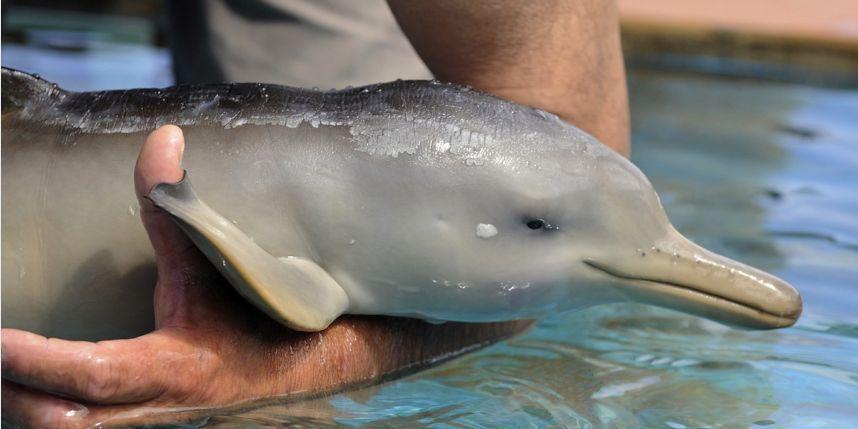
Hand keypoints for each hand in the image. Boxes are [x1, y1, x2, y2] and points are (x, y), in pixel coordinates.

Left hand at [2, 125, 531, 427]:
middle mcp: (155, 408)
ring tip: (5, 371)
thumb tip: (163, 138)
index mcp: (175, 368)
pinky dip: (45, 410)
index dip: (39, 361)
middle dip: (14, 392)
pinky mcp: (141, 426)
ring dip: (24, 406)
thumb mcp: (215, 262)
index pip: (96, 375)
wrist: (297, 369)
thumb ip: (175, 206)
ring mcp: (147, 426)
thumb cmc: (252, 317)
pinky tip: (30, 389)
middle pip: (59, 423)